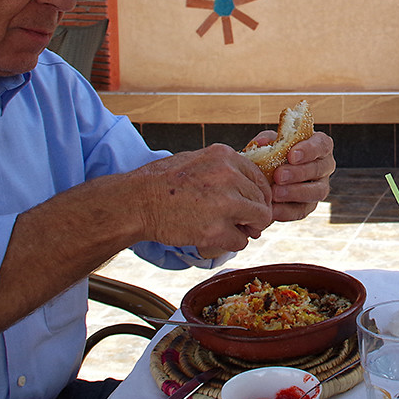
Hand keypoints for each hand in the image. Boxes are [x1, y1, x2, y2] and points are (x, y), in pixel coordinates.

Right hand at [132, 143, 272, 255]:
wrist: (136, 201)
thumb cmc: (161, 181)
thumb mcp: (196, 160)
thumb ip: (224, 169)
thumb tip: (249, 187)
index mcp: (225, 156)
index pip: (259, 178)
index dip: (258, 195)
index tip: (251, 204)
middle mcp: (228, 176)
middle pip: (262, 200)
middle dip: (255, 214)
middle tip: (245, 223)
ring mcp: (224, 203)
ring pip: (259, 219)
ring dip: (249, 228)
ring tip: (234, 230)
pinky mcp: (215, 229)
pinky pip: (241, 240)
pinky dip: (233, 243)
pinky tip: (218, 238)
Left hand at [246, 130, 334, 220]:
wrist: (266, 174)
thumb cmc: (273, 151)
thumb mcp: (270, 142)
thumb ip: (267, 140)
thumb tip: (262, 142)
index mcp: (319, 145)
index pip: (322, 144)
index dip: (309, 150)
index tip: (292, 155)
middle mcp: (324, 166)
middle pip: (319, 169)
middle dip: (299, 173)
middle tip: (278, 175)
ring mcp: (320, 187)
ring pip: (317, 191)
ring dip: (295, 192)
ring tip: (275, 193)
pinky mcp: (310, 205)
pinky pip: (303, 210)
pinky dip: (287, 211)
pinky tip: (272, 209)